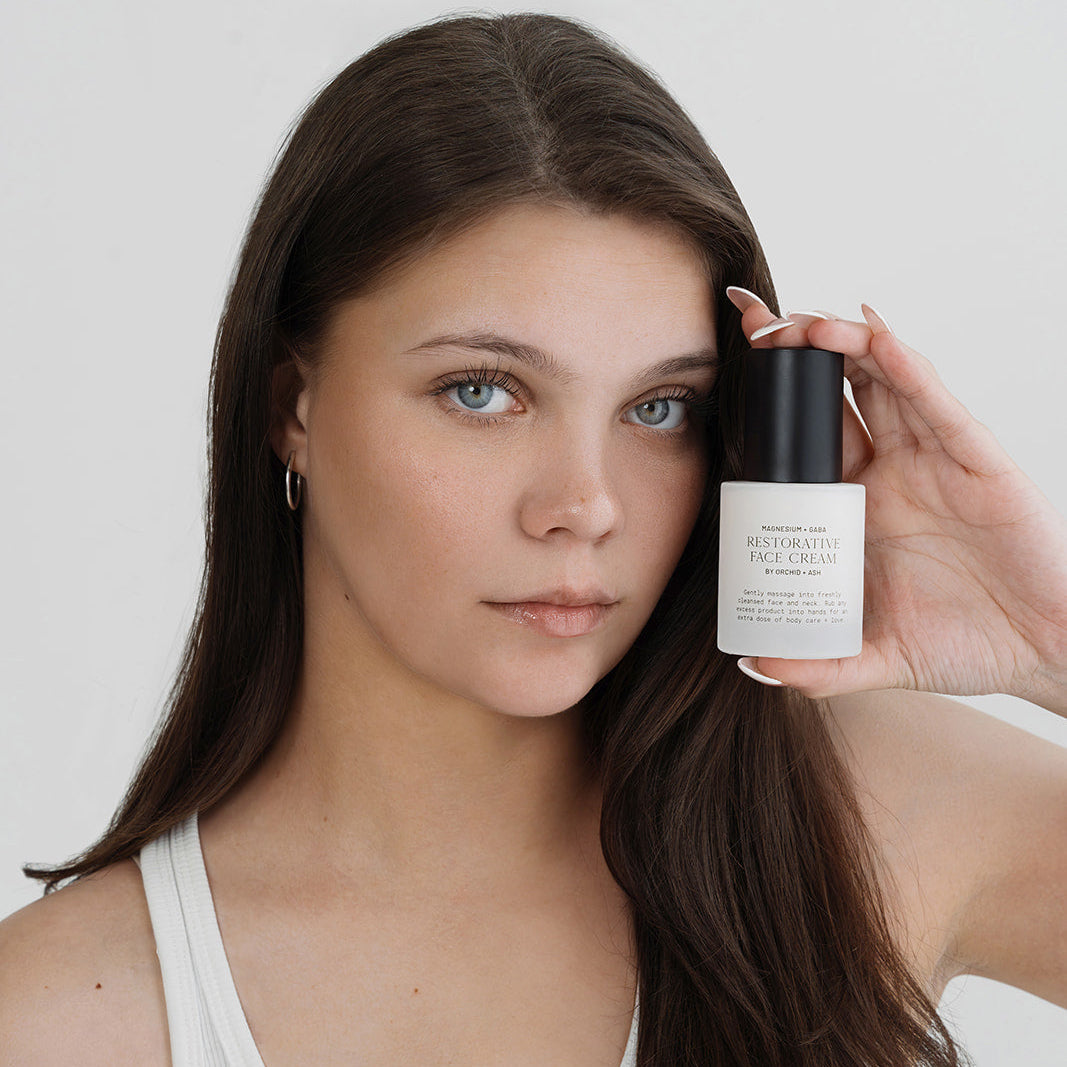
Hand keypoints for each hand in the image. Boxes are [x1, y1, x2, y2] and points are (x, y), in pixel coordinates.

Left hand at [726, 288, 1066, 713]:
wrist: (1042, 652)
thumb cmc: (964, 643)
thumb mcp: (874, 658)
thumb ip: (817, 666)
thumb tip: (754, 665)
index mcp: (855, 508)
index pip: (800, 442)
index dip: (767, 407)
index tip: (723, 378)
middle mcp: (888, 472)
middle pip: (832, 397)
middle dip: (793, 357)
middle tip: (752, 327)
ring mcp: (929, 459)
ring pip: (878, 383)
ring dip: (839, 346)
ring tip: (799, 324)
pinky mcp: (974, 458)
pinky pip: (934, 401)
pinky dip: (902, 364)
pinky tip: (872, 335)